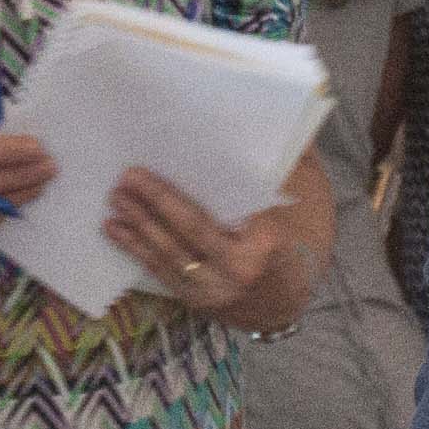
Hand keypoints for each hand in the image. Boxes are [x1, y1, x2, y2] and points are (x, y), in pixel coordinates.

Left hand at [109, 168, 310, 333]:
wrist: (287, 305)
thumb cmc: (301, 243)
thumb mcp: (312, 201)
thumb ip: (294, 167)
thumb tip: (281, 122)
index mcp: (267, 240)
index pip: (229, 206)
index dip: (197, 185)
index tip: (170, 157)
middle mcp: (238, 268)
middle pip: (191, 229)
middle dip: (157, 201)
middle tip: (129, 176)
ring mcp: (215, 289)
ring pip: (170, 252)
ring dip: (139, 224)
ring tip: (116, 198)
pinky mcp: (196, 301)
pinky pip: (161, 272)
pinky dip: (136, 249)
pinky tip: (116, 230)